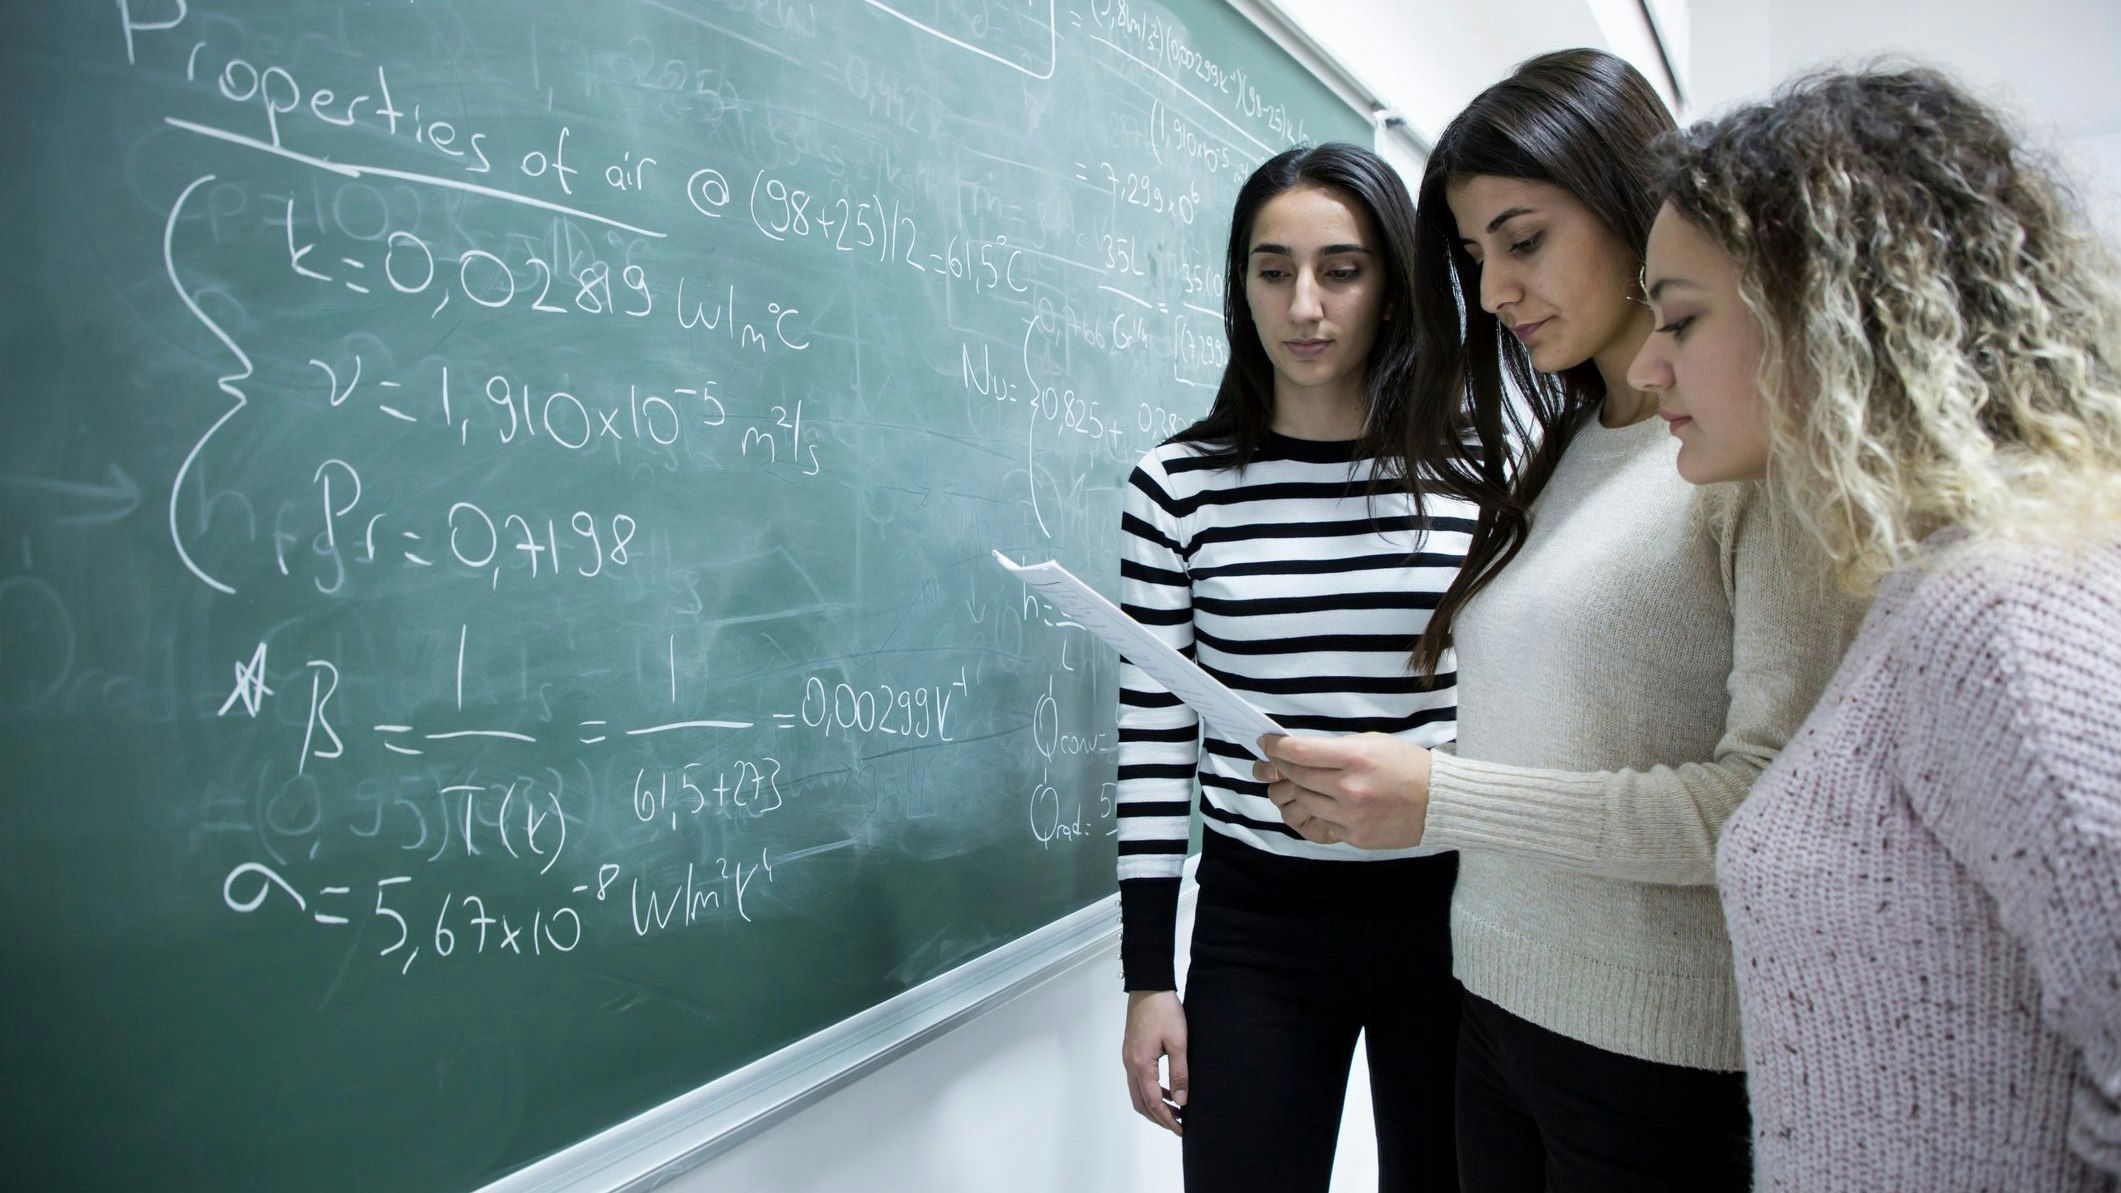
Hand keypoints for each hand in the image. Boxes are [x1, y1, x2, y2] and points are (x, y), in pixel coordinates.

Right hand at [1121, 990, 1187, 1135]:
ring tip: (1176, 1110)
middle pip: (1140, 1103)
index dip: (1167, 1119)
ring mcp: (1128, 1058)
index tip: (1181, 1129)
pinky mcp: (1131, 1051)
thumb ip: (1180, 1073)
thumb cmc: (1164, 1011)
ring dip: (1154, 1104)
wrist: (1148, 986)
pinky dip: (1150, 1091)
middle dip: (1158, 1117)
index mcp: (1141, 1064)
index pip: (1153, 1102)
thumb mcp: (1178, 1042)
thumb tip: (1182, 1100)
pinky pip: (1138, 1080)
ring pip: (1137, 1092)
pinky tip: (1167, 1089)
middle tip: (1178, 1124)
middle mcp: (1130, 1064)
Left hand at [1254, 732, 1432, 848]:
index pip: (1299, 752)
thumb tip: (1300, 751)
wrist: (1439, 802)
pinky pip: (1322, 821)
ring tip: (1301, 782)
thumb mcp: (1373, 742)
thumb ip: (1336, 748)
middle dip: (1281, 767)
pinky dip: (1320, 810)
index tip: (1266, 743)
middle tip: (1276, 761)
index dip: (1276, 747)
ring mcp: (1350, 815)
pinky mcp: (1354, 836)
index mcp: (1355, 757)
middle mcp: (1349, 787)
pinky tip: (1328, 801)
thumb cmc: (1408, 766)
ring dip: (1297, 790)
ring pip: (1304, 802)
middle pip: (1296, 777)